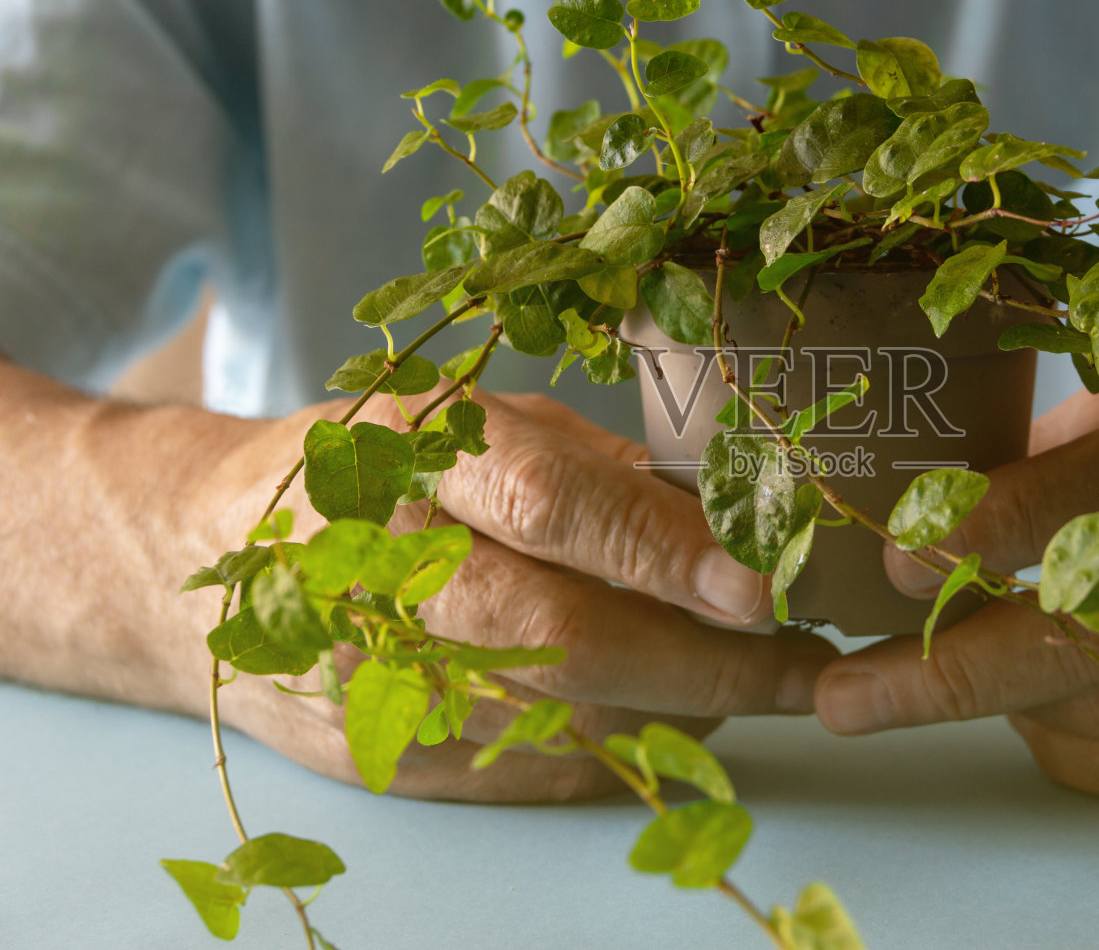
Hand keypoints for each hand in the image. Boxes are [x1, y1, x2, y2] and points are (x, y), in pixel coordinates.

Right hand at [196, 393, 835, 801]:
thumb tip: (724, 514)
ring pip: (561, 715)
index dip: (661, 548)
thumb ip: (589, 462)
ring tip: (769, 682)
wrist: (204, 558)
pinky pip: (528, 766)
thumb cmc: (369, 467)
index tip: (761, 580)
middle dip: (706, 657)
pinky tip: (678, 714)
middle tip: (809, 661)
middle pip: (561, 633)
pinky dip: (625, 747)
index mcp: (407, 455)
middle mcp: (382, 569)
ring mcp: (372, 674)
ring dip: (685, 708)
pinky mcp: (382, 750)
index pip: (548, 505)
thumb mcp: (467, 417)